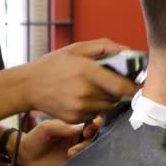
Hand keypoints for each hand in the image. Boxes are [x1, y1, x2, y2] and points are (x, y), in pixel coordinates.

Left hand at [14, 117, 102, 165]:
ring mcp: (77, 150)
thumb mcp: (46, 128)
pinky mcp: (73, 162)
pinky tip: (69, 157)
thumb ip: (62, 127)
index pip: (91, 123)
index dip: (95, 125)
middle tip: (82, 140)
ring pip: (91, 148)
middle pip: (95, 136)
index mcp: (73, 126)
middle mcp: (78, 138)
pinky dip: (81, 158)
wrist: (25, 155)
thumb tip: (81, 127)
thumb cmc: (35, 138)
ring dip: (84, 149)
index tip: (86, 129)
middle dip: (92, 138)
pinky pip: (84, 160)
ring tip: (70, 152)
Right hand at [17, 38, 137, 122]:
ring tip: (96, 89)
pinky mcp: (75, 119)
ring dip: (108, 99)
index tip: (137, 84)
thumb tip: (128, 51)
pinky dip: (95, 106)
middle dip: (119, 91)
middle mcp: (85, 93)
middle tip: (114, 83)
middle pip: (117, 98)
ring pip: (107, 107)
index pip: (122, 87)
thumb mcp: (77, 49)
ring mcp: (80, 108)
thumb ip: (105, 47)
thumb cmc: (53, 65)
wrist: (28, 86)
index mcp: (88, 72)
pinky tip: (83, 97)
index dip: (134, 87)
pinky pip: (95, 114)